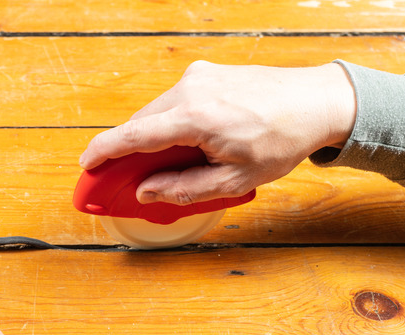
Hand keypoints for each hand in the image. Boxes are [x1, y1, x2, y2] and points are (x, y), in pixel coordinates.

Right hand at [79, 61, 355, 204]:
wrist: (317, 101)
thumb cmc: (284, 139)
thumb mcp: (236, 179)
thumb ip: (185, 188)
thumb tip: (148, 192)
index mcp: (197, 118)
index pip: (135, 136)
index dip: (104, 151)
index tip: (86, 164)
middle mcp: (192, 89)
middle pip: (141, 123)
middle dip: (128, 150)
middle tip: (122, 177)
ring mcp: (198, 76)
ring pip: (157, 111)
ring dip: (152, 136)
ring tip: (167, 163)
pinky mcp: (206, 73)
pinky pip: (173, 101)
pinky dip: (169, 122)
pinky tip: (187, 141)